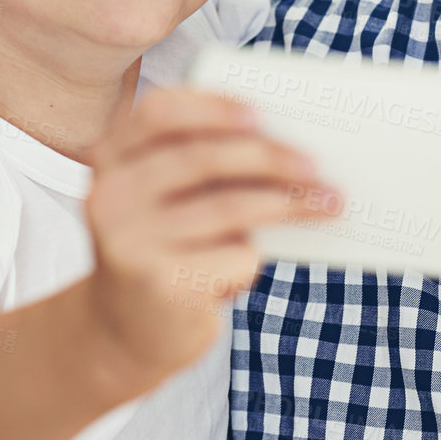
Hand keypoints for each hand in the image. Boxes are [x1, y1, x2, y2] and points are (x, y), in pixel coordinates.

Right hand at [81, 87, 335, 386]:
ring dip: (289, 203)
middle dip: (269, 157)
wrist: (124, 332)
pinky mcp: (160, 285)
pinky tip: (252, 266)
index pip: (158, 112)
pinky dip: (254, 259)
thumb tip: (292, 148)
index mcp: (112, 158)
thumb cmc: (168, 248)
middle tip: (317, 164)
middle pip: (201, 157)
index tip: (262, 114)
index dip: (212, 107)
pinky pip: (232, 257)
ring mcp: (130, 241)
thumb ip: (207, 168)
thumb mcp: (171, 201)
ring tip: (330, 202)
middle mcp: (110, 195)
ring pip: (227, 207)